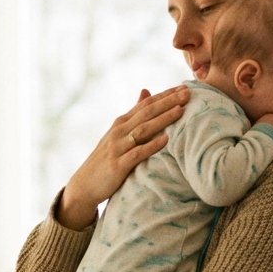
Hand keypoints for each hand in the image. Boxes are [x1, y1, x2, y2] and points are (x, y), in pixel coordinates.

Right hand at [57, 85, 190, 228]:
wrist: (85, 184)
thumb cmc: (107, 158)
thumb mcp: (119, 133)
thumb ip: (134, 114)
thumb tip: (146, 91)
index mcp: (121, 122)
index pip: (146, 104)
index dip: (165, 95)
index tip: (184, 87)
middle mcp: (119, 131)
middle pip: (147, 112)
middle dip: (168, 102)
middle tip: (187, 93)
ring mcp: (118, 147)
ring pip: (143, 129)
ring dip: (163, 119)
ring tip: (180, 110)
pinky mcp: (118, 165)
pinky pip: (137, 153)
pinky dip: (151, 146)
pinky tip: (166, 140)